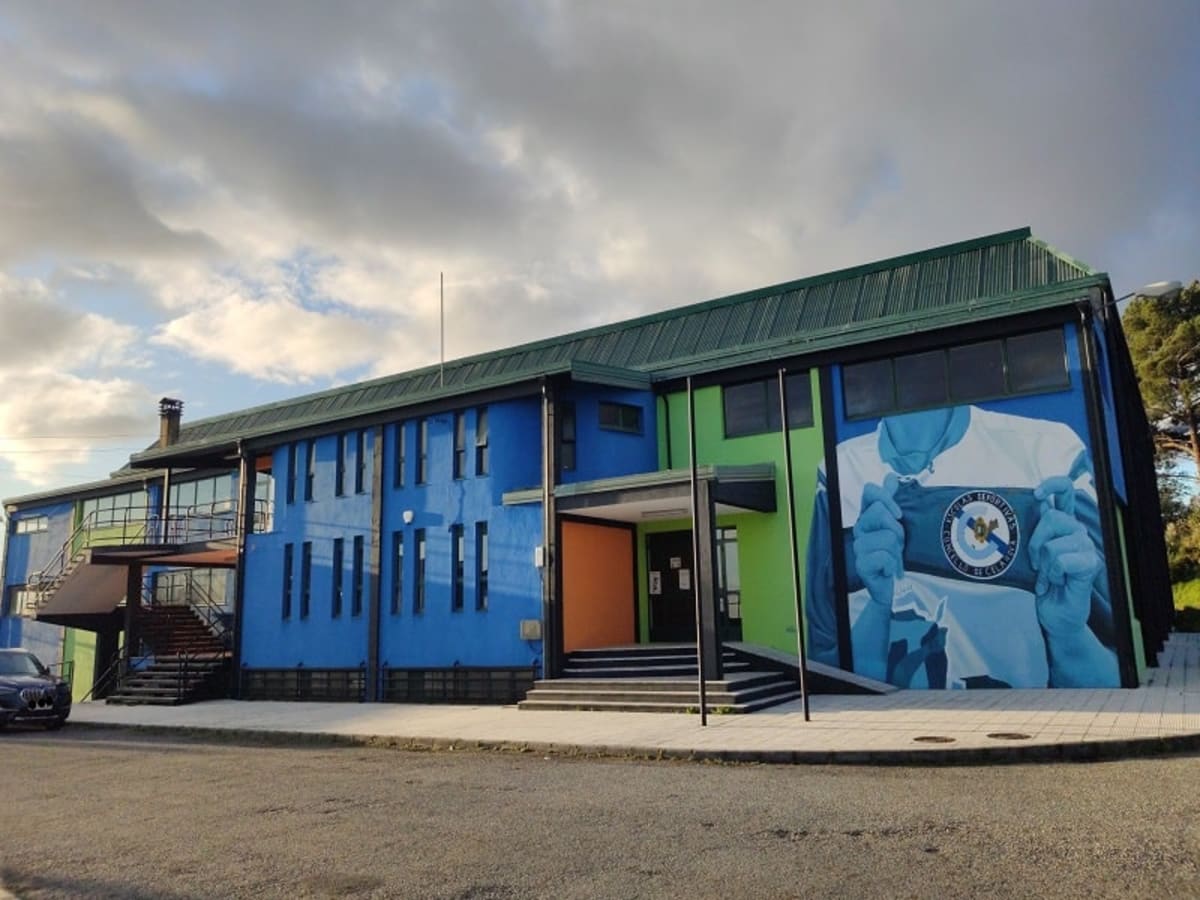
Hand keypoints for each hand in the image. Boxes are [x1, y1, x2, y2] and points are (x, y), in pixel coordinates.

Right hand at [853, 474, 903, 609]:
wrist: (890, 585)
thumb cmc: (893, 553)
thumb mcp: (895, 525)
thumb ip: (891, 500)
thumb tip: (890, 476)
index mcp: (867, 516)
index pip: (870, 491)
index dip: (886, 497)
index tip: (898, 514)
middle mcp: (859, 528)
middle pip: (881, 513)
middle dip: (898, 531)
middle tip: (898, 544)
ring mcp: (858, 547)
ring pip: (888, 538)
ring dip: (897, 551)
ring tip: (893, 559)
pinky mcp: (861, 565)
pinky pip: (884, 556)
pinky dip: (892, 565)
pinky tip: (888, 570)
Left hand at [1030, 477, 1099, 637]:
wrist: (1054, 615)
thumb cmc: (1042, 585)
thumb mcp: (1030, 554)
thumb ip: (1032, 529)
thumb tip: (1033, 505)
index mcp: (1063, 525)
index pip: (1065, 492)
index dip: (1052, 485)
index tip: (1036, 494)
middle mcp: (1076, 532)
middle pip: (1052, 518)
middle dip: (1034, 542)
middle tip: (1035, 563)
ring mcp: (1086, 547)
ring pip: (1054, 544)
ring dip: (1044, 564)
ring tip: (1047, 576)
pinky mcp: (1090, 564)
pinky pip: (1062, 560)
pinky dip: (1052, 573)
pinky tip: (1056, 581)